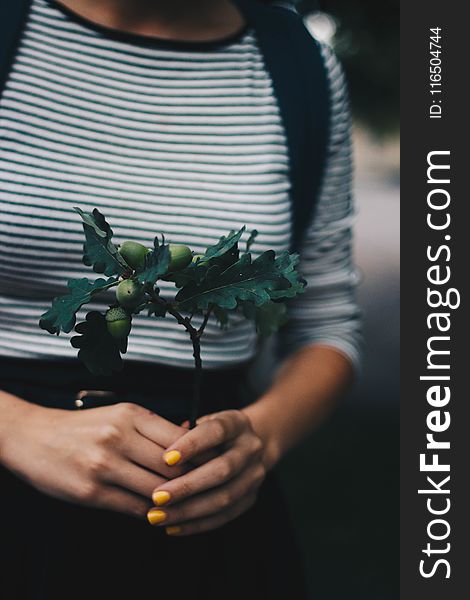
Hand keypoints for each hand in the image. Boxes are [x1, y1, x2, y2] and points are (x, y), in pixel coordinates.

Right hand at [1, 399, 188, 518]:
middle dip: (191, 480)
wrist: (35, 437)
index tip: (211, 465)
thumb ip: (154, 427)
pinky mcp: (91, 491)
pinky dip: (150, 512)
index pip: (181, 439)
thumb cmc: (85, 427)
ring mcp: (104, 465)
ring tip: (182, 503)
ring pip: (156, 489)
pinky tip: (156, 511)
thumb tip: (192, 436)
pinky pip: (134, 507)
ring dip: (172, 500)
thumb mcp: (120, 414)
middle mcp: (119, 436)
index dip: (200, 456)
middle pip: (172, 465)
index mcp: (131, 414)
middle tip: (203, 489)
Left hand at [147, 409, 266, 534]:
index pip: (217, 431)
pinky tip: (171, 526)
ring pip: (224, 497)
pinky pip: (224, 517)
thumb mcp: (201, 422)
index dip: (192, 444)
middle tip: (157, 496)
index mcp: (237, 423)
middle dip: (188, 485)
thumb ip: (183, 434)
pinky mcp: (250, 499)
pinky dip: (196, 524)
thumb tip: (156, 454)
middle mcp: (251, 448)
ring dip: (188, 510)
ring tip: (157, 516)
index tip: (165, 459)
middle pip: (223, 469)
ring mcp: (254, 475)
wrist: (244, 446)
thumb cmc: (209, 433)